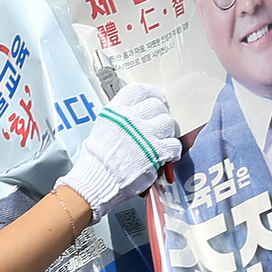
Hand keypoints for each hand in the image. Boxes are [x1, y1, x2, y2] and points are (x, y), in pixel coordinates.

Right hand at [63, 82, 180, 218]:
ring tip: (160, 142)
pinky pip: (174, 144)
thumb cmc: (97, 161)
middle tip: (158, 127)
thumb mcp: (103, 128)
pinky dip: (173, 152)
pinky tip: (167, 156)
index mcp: (115, 111)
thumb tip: (137, 113)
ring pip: (169, 123)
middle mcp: (130, 119)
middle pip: (157, 106)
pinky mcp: (155, 152)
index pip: (140, 90)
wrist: (96, 181)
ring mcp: (144, 134)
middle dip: (159, 116)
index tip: (156, 99)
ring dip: (167, 134)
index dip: (152, 94)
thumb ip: (120, 117)